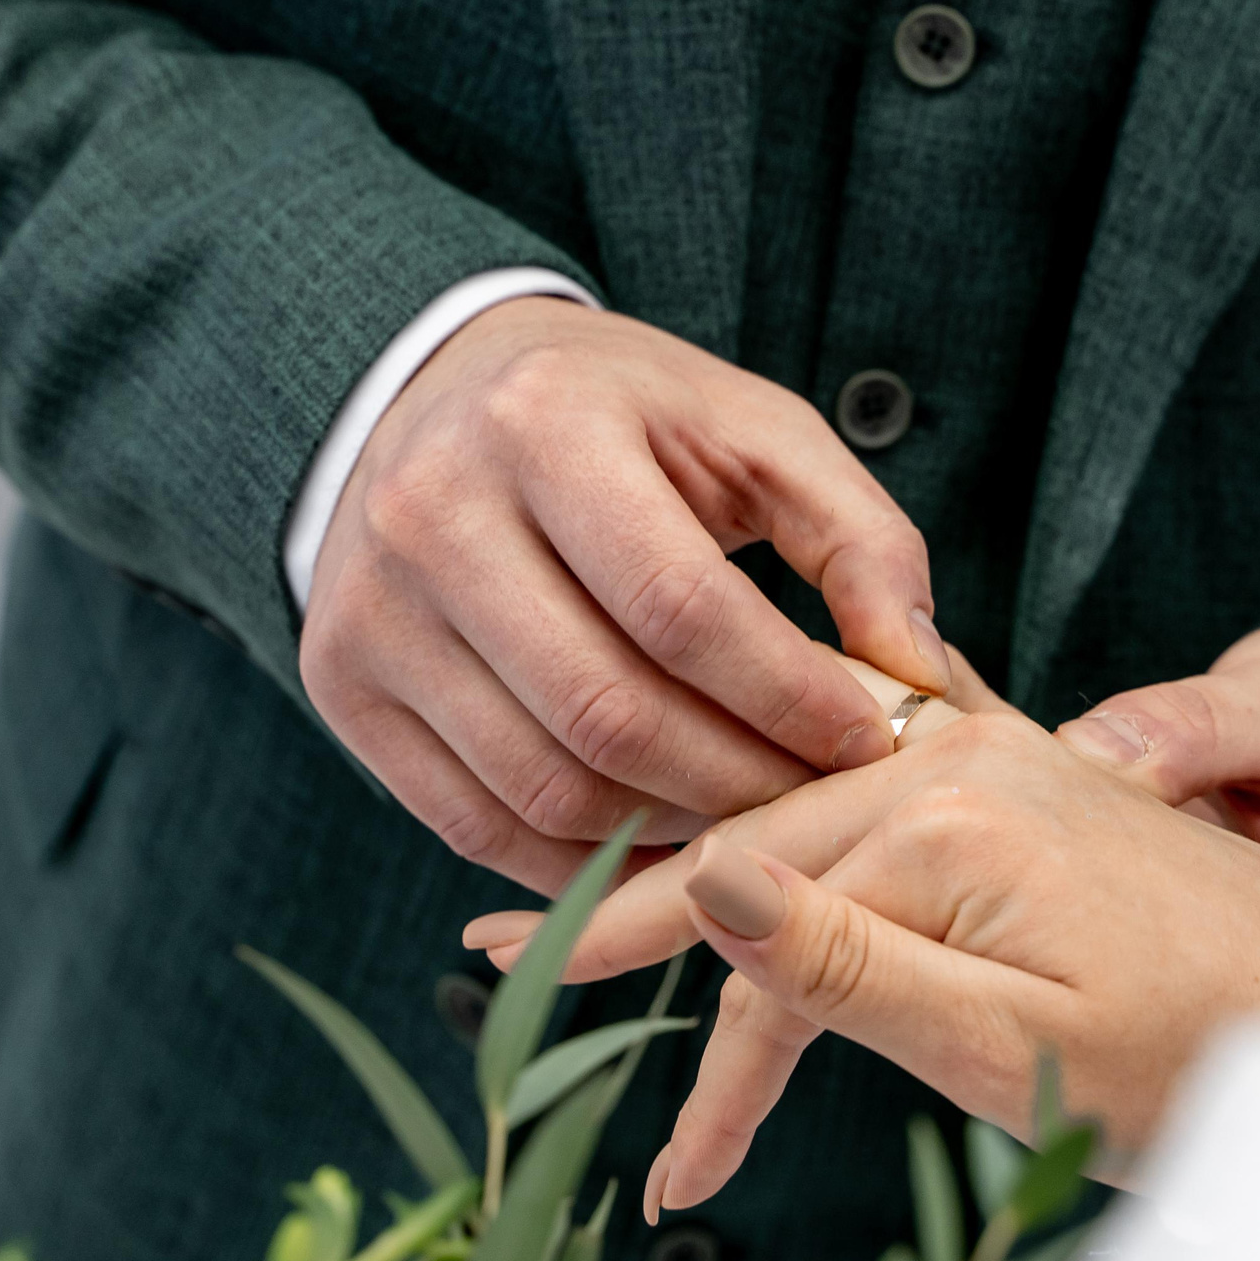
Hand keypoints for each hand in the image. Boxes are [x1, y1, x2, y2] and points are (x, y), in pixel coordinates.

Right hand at [300, 298, 950, 892]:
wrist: (438, 395)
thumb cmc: (625, 420)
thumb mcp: (751, 432)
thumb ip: (859, 537)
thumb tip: (917, 674)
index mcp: (542, 425)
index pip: (679, 606)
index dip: (786, 694)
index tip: (870, 741)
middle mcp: (431, 515)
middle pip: (607, 713)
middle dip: (739, 784)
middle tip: (823, 806)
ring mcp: (370, 612)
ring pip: (543, 788)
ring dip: (670, 838)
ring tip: (753, 825)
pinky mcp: (342, 689)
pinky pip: (476, 825)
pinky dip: (583, 865)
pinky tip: (663, 848)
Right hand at [606, 715, 1259, 1218]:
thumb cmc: (1204, 1056)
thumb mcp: (1013, 1041)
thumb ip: (848, 966)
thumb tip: (708, 881)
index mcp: (950, 815)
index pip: (750, 912)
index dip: (652, 993)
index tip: (552, 1030)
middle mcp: (970, 759)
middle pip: (762, 848)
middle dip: (641, 915)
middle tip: (511, 950)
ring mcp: (1009, 762)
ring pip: (815, 827)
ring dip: (720, 890)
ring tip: (612, 922)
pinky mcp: (1038, 784)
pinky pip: (879, 810)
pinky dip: (803, 856)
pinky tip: (758, 861)